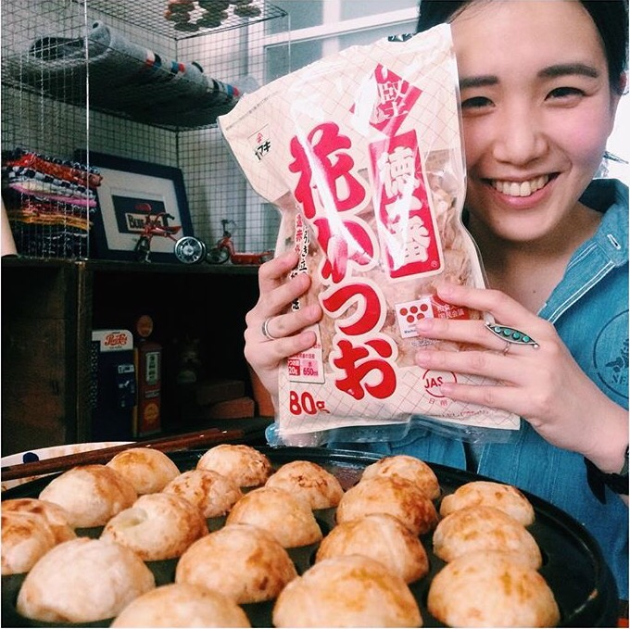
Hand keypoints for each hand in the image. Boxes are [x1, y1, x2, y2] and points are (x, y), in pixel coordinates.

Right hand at [244, 250, 322, 402]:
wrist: (288, 383)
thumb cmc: (299, 346)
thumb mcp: (302, 321)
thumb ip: (309, 303)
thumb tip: (338, 281)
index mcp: (268, 301)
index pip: (267, 277)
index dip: (278, 264)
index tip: (295, 254)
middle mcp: (258, 315)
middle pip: (271, 297)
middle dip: (290, 288)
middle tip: (307, 280)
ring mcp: (255, 336)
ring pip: (278, 323)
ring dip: (298, 317)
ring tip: (316, 312)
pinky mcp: (257, 356)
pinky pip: (278, 347)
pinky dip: (295, 343)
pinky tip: (309, 339)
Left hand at [414, 283, 627, 465]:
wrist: (596, 421)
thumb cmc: (561, 383)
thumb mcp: (543, 351)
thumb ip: (512, 339)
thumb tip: (465, 329)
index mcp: (539, 328)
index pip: (500, 302)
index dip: (468, 294)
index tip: (440, 290)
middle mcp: (538, 347)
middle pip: (484, 331)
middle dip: (447, 328)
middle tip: (419, 327)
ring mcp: (537, 375)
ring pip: (480, 362)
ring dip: (446, 360)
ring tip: (421, 359)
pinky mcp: (533, 402)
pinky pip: (489, 395)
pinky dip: (463, 392)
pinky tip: (442, 389)